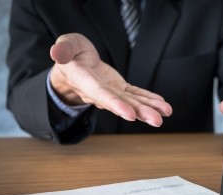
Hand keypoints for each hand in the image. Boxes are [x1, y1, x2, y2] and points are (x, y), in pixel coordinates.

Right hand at [49, 33, 171, 126]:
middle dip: (139, 112)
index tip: (130, 114)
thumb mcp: (66, 45)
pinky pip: (135, 95)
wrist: (74, 66)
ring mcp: (112, 92)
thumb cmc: (70, 54)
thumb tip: (57, 53)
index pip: (100, 94)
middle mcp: (100, 92)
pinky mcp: (120, 89)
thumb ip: (63, 49)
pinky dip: (149, 99)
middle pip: (120, 104)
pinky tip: (162, 105)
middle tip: (157, 121)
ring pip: (131, 102)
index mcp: (84, 81)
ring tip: (165, 114)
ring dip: (148, 109)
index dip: (115, 104)